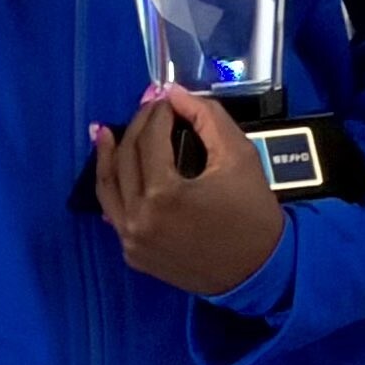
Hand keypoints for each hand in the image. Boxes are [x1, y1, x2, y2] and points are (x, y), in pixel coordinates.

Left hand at [90, 86, 286, 297]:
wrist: (259, 270)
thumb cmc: (253, 213)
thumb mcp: (239, 155)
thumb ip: (207, 117)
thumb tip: (174, 94)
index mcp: (164, 194)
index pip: (150, 139)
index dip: (158, 112)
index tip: (167, 98)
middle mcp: (139, 219)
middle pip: (126, 158)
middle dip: (138, 126)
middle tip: (149, 106)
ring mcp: (132, 240)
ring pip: (109, 188)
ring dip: (107, 156)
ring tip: (104, 132)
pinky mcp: (135, 254)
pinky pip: (115, 214)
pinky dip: (114, 188)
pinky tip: (113, 170)